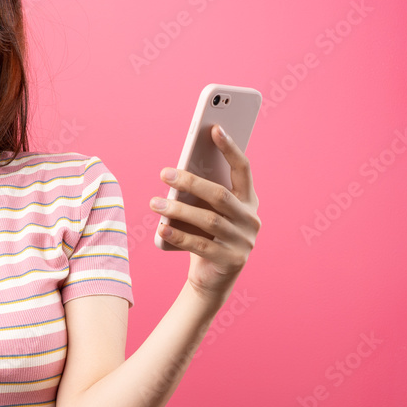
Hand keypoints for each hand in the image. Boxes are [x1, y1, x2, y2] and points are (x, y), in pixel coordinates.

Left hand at [150, 124, 260, 302]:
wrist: (212, 278)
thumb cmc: (206, 235)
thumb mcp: (206, 211)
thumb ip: (201, 193)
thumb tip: (177, 170)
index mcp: (249, 201)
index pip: (243, 169)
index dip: (230, 148)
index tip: (214, 128)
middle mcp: (251, 219)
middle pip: (220, 195)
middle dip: (190, 182)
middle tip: (163, 173)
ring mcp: (244, 241)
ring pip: (209, 220)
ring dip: (178, 209)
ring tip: (154, 203)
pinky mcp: (231, 261)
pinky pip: (200, 245)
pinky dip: (179, 235)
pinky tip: (161, 228)